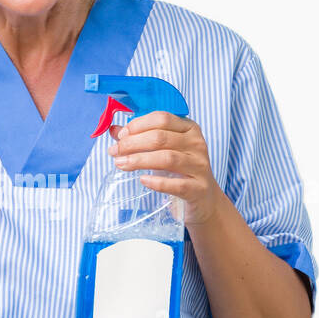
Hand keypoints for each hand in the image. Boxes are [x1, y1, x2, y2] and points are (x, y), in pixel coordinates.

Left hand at [108, 112, 224, 226]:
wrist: (204, 198)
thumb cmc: (181, 170)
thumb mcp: (164, 150)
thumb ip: (141, 138)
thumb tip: (114, 131)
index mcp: (189, 129)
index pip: (162, 119)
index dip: (138, 125)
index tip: (121, 136)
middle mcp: (196, 144)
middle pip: (160, 138)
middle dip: (133, 143)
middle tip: (115, 152)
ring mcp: (199, 166)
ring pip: (167, 158)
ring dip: (139, 160)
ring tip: (120, 164)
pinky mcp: (198, 188)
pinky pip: (176, 184)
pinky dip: (157, 182)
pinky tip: (143, 180)